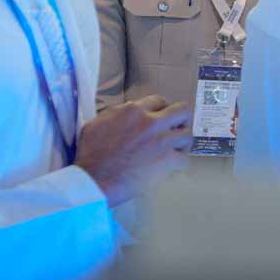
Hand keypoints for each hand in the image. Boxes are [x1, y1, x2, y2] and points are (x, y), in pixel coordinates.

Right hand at [74, 95, 192, 205]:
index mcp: (134, 110)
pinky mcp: (168, 160)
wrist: (94, 179)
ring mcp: (162, 141)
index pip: (159, 100)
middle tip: (176, 128)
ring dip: (182, 141)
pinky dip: (179, 161)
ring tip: (176, 148)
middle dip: (182, 119)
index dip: (161, 109)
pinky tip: (172, 164)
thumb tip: (125, 112)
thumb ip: (116, 114)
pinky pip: (184, 158)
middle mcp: (152, 122)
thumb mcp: (97, 123)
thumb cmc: (90, 154)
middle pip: (183, 110)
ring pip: (188, 134)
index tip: (160, 117)